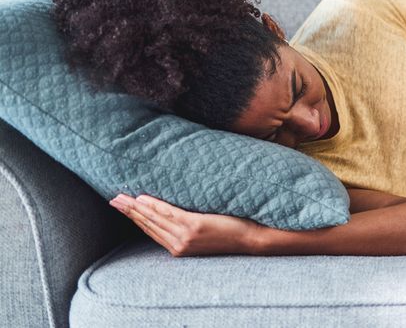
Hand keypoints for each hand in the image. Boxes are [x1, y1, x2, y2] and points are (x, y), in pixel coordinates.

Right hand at [109, 193, 262, 256]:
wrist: (252, 238)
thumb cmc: (233, 232)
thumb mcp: (206, 232)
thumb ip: (190, 225)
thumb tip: (180, 209)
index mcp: (180, 247)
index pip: (152, 231)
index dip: (136, 219)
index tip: (123, 208)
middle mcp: (179, 244)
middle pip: (148, 225)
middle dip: (129, 212)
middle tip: (113, 200)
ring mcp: (186, 237)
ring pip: (154, 219)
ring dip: (136, 208)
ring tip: (121, 198)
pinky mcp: (194, 227)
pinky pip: (169, 214)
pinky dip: (154, 206)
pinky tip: (143, 198)